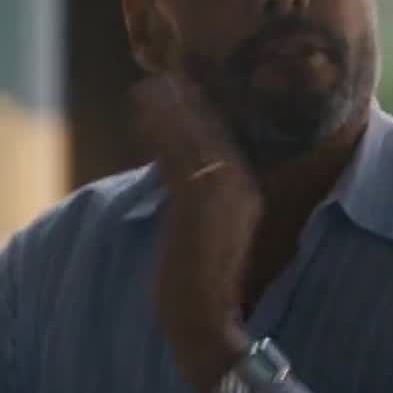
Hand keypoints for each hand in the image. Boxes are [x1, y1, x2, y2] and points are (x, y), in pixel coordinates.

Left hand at [128, 72, 258, 392]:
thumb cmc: (204, 285)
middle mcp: (240, 188)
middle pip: (211, 132)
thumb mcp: (213, 236)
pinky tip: (143, 108)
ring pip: (193, 137)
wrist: (204, 322)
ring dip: (170, 107)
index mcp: (248, 194)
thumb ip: (205, 205)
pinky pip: (175, 152)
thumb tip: (182, 180)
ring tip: (150, 82)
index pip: (225, 141)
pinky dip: (159, 127)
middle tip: (166, 71)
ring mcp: (221, 194)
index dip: (203, 113)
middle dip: (187, 101)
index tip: (186, 84)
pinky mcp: (197, 201)